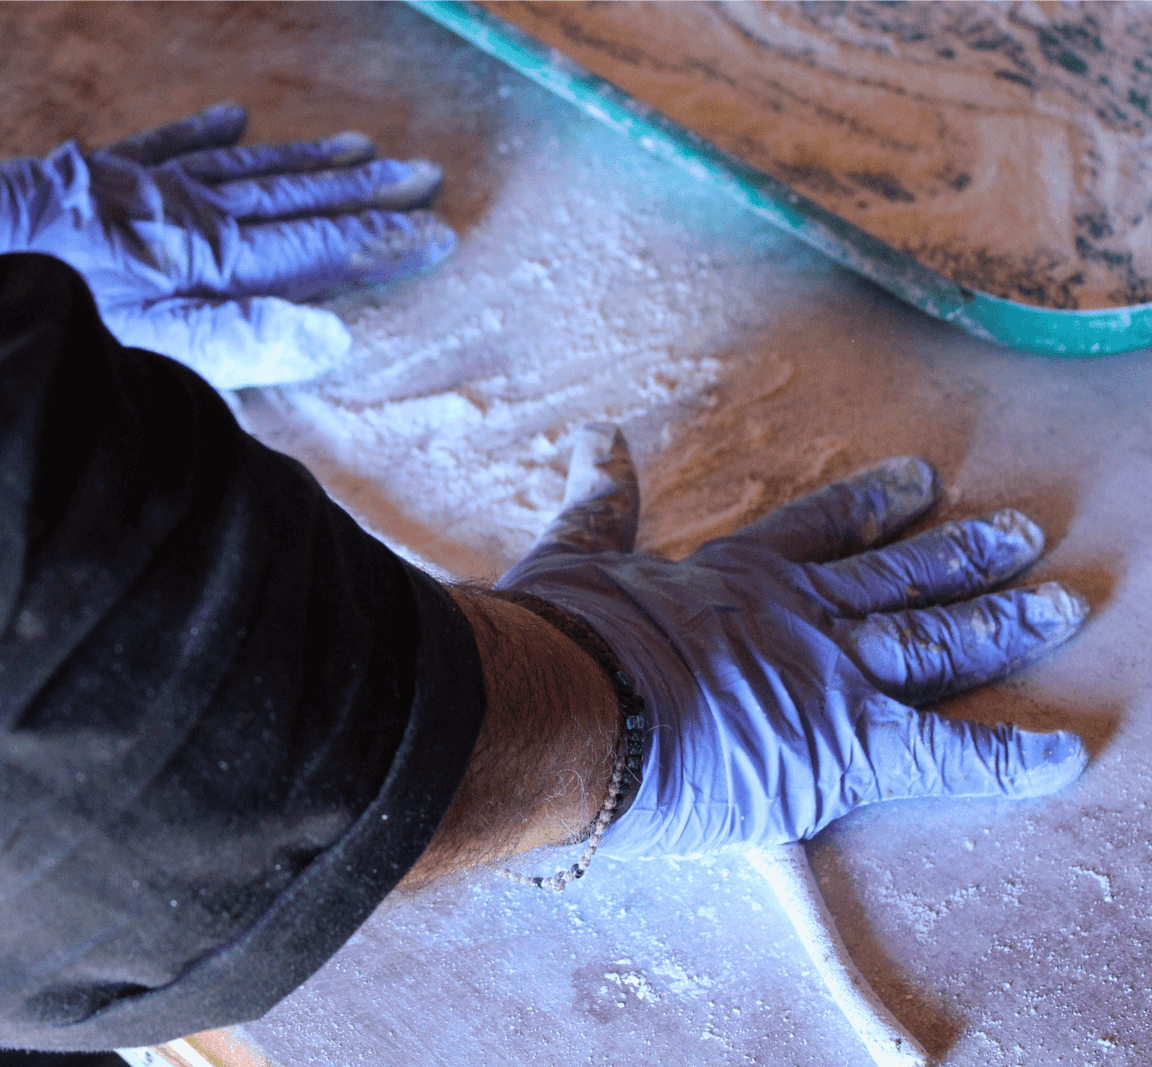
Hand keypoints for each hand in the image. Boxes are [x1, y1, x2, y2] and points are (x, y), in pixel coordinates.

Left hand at [0, 104, 453, 388]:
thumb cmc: (55, 310)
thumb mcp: (148, 345)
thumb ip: (238, 342)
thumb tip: (329, 337)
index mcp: (208, 259)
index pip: (314, 252)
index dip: (377, 245)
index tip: (436, 234)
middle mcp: (192, 213)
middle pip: (295, 201)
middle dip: (364, 193)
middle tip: (425, 177)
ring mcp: (149, 187)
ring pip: (248, 167)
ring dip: (308, 160)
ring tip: (363, 145)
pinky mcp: (105, 172)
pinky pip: (170, 142)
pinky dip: (208, 130)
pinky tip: (238, 113)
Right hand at [499, 429, 1088, 858]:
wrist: (570, 701)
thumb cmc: (563, 636)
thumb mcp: (573, 553)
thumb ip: (599, 503)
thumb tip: (599, 444)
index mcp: (736, 575)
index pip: (822, 530)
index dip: (874, 504)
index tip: (921, 481)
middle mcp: (798, 614)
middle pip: (899, 578)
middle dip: (964, 555)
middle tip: (1022, 534)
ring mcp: (831, 675)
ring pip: (936, 643)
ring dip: (1001, 624)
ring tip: (1059, 606)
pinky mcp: (848, 746)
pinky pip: (946, 754)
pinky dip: (1008, 756)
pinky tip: (1060, 754)